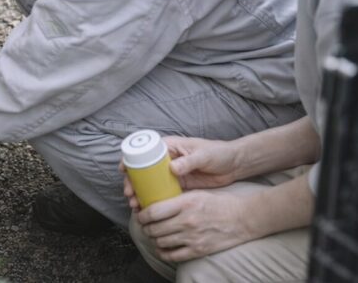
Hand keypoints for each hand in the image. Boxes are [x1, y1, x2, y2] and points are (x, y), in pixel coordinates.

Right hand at [120, 136, 238, 211]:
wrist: (234, 165)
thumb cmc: (219, 153)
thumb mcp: (204, 155)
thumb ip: (189, 161)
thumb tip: (172, 168)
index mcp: (170, 146)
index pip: (145, 150)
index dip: (131, 159)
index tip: (123, 170)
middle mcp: (167, 159)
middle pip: (143, 170)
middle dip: (133, 182)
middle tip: (130, 194)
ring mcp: (171, 173)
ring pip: (150, 183)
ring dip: (140, 193)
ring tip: (136, 206)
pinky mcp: (178, 185)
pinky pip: (162, 193)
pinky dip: (154, 201)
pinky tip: (148, 210)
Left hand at [136, 189, 251, 261]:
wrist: (243, 219)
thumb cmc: (219, 204)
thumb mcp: (196, 194)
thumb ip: (176, 198)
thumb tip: (155, 201)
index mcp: (185, 203)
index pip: (153, 211)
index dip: (142, 215)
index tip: (141, 214)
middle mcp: (187, 221)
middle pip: (154, 228)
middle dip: (145, 227)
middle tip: (145, 225)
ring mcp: (192, 237)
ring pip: (160, 242)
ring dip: (153, 239)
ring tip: (154, 234)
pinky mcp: (198, 250)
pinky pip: (173, 255)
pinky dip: (163, 252)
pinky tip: (162, 247)